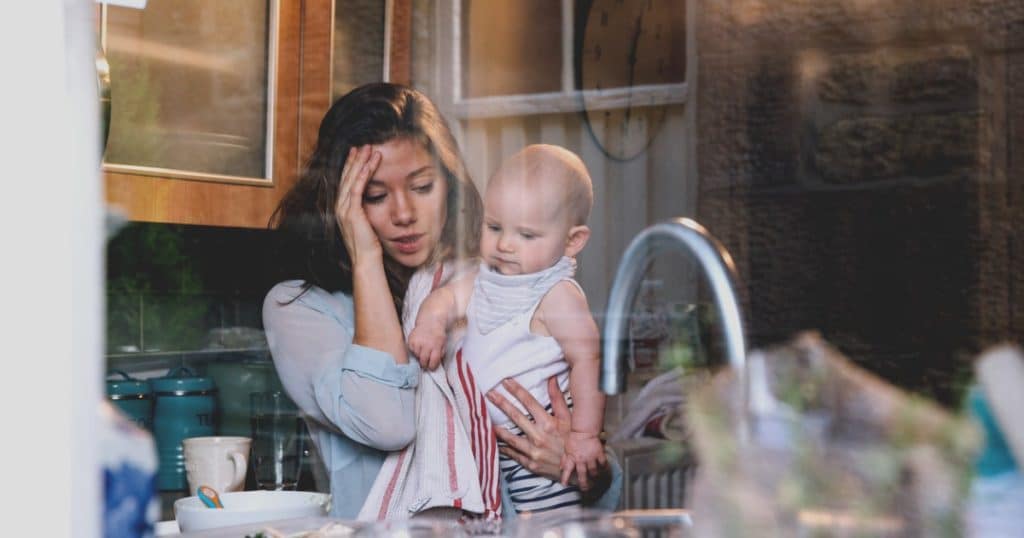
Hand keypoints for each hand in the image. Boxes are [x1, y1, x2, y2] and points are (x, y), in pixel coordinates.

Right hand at [335, 145, 382, 265]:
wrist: (366, 259)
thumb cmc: (370, 243)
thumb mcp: (367, 222)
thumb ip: (366, 208)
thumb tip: (374, 198)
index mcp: (342, 208)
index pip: (346, 181)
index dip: (351, 166)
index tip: (358, 153)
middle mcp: (340, 206)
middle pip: (346, 176)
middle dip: (355, 159)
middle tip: (363, 145)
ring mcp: (343, 209)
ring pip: (351, 179)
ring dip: (360, 162)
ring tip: (369, 149)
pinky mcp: (351, 212)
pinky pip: (357, 188)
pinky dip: (364, 174)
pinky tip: (370, 163)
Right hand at [407, 320, 446, 369]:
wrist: (430, 322)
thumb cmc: (438, 335)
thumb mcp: (443, 344)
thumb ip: (440, 354)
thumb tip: (435, 364)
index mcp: (436, 346)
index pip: (433, 361)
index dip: (432, 367)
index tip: (431, 368)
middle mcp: (426, 345)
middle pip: (423, 361)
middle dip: (425, 364)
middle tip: (425, 363)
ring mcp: (417, 342)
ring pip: (416, 355)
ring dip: (419, 356)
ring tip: (422, 351)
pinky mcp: (411, 340)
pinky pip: (411, 350)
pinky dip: (414, 350)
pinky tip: (418, 346)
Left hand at [488, 377, 568, 483]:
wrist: (578, 470)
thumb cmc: (574, 442)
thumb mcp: (569, 419)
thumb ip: (558, 398)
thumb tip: (551, 379)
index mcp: (548, 423)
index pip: (529, 402)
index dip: (516, 390)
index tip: (505, 382)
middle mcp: (539, 437)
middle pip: (515, 416)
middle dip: (501, 403)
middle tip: (489, 394)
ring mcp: (533, 452)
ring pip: (509, 437)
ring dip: (497, 427)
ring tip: (485, 419)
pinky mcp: (530, 464)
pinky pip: (513, 454)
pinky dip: (503, 448)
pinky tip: (495, 442)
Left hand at [561, 431, 606, 490]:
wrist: (584, 430)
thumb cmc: (574, 438)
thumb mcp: (566, 449)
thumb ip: (564, 459)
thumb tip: (560, 468)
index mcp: (572, 458)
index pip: (567, 470)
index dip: (565, 478)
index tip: (564, 485)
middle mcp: (581, 459)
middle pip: (582, 474)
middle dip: (583, 483)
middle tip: (585, 489)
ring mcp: (591, 457)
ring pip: (593, 471)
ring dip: (594, 476)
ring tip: (595, 479)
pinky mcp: (599, 453)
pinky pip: (602, 463)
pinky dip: (604, 467)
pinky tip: (604, 470)